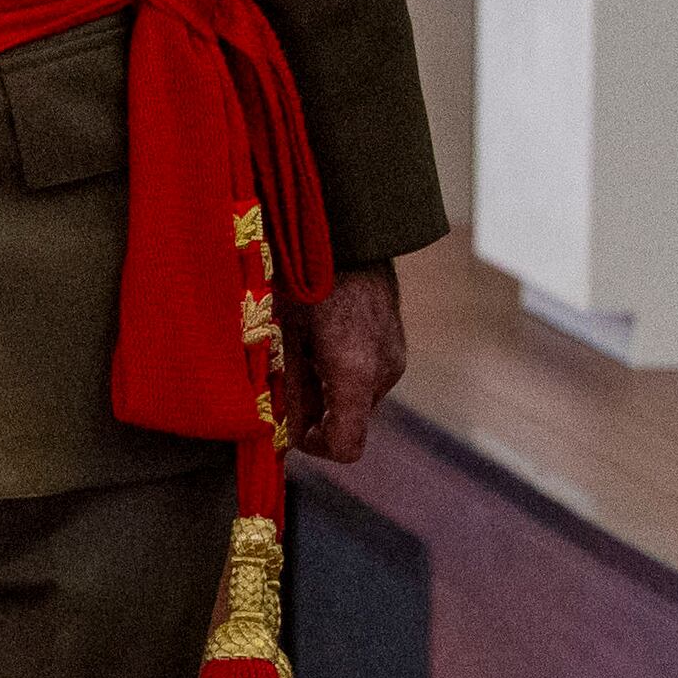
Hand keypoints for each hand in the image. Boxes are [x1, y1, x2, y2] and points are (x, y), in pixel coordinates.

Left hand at [290, 255, 403, 463]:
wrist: (349, 231)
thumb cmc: (303, 276)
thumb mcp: (281, 333)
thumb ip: (285, 389)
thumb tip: (281, 432)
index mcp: (355, 370)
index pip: (345, 446)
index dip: (312, 446)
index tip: (288, 424)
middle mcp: (383, 371)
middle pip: (347, 422)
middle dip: (313, 410)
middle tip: (285, 371)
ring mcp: (394, 358)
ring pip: (354, 399)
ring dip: (324, 387)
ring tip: (301, 344)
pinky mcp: (396, 346)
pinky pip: (364, 377)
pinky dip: (340, 370)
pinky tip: (320, 334)